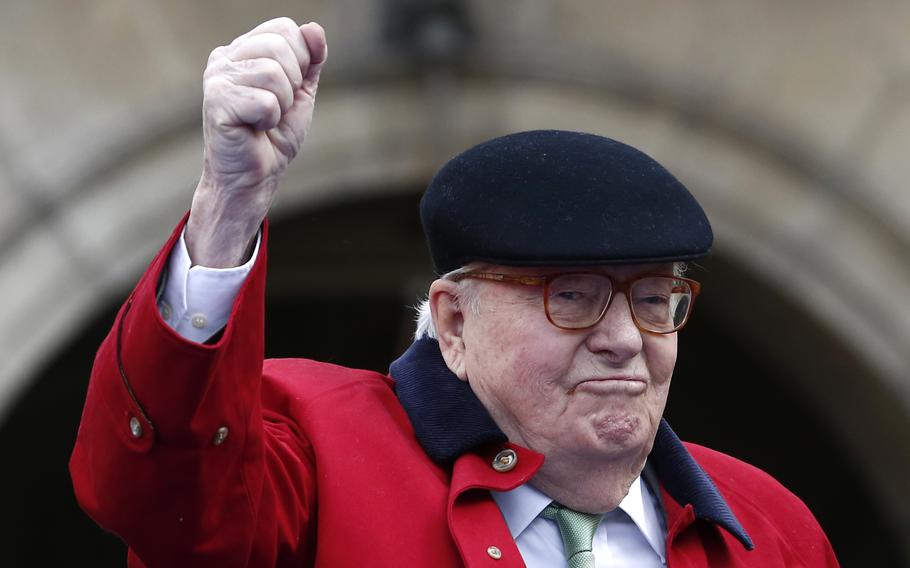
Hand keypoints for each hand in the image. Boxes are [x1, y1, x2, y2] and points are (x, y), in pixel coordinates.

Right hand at [186, 18, 326, 266]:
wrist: (254, 176)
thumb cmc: (274, 135)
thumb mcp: (301, 92)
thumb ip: (310, 59)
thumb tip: (314, 29)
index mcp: (242, 49)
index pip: (284, 28)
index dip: (301, 58)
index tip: (290, 88)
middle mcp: (224, 57)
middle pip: (280, 46)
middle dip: (293, 84)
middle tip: (277, 107)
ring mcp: (216, 77)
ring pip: (275, 74)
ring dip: (282, 105)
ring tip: (265, 120)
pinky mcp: (216, 101)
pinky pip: (266, 101)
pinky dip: (270, 120)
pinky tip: (254, 129)